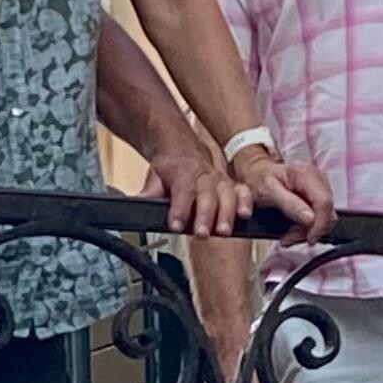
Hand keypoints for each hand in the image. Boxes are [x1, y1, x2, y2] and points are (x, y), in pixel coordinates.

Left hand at [146, 123, 246, 240]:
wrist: (183, 149)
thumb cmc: (171, 168)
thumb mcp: (155, 177)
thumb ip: (149, 193)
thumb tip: (136, 204)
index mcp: (183, 172)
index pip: (182, 191)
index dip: (179, 209)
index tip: (175, 225)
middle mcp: (204, 176)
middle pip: (207, 195)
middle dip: (205, 215)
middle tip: (202, 233)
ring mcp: (220, 180)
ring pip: (227, 194)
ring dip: (226, 213)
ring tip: (223, 231)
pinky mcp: (231, 186)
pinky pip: (243, 191)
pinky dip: (246, 202)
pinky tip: (245, 215)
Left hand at [245, 146, 333, 238]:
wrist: (259, 175)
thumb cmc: (261, 180)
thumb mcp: (269, 192)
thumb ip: (290, 204)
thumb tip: (310, 219)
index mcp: (307, 175)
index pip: (325, 203)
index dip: (320, 225)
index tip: (308, 239)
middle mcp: (318, 179)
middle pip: (328, 212)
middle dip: (311, 230)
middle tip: (290, 238)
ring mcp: (321, 188)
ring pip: (327, 218)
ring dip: (308, 231)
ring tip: (289, 235)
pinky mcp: (319, 197)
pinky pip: (321, 218)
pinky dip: (308, 228)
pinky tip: (294, 229)